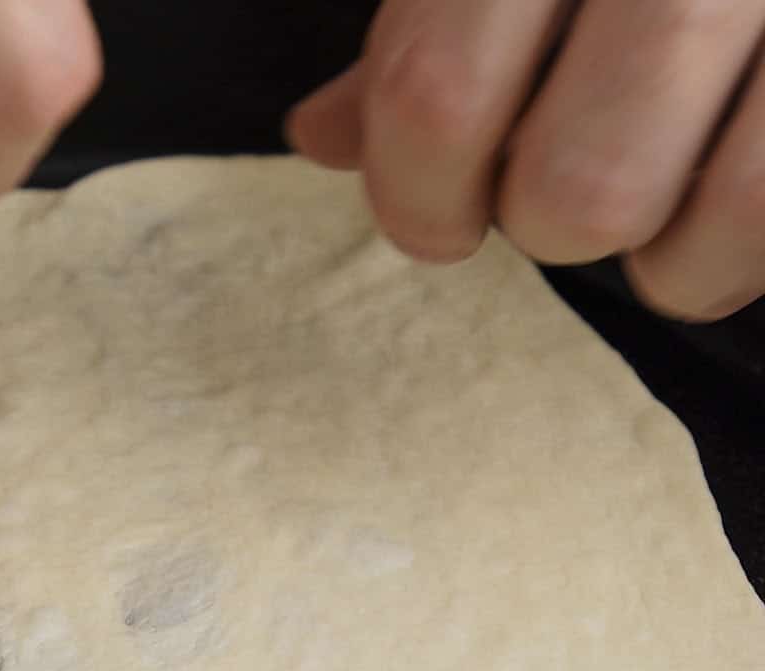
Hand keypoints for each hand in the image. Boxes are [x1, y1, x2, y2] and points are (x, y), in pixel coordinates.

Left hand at [287, 0, 764, 322]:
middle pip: (561, 185)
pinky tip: (717, 222)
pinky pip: (760, 215)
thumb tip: (316, 136)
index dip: (417, 199)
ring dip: (641, 252)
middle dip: (543, 221)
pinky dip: (716, 261)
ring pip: (652, 205)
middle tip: (564, 183)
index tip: (439, 220)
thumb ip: (423, 42)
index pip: (435, 95)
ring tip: (662, 200)